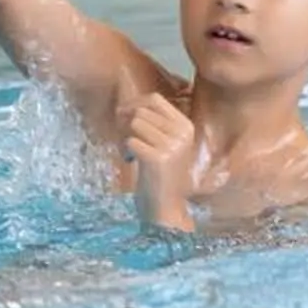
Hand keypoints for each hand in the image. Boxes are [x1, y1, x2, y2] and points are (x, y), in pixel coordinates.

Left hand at [126, 93, 198, 231]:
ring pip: (135, 123)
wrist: (165, 208)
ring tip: (130, 153)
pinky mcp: (158, 159)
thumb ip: (153, 123)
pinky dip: (125, 150)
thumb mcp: (164, 143)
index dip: (133, 103)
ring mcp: (172, 146)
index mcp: (185, 126)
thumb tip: (125, 105)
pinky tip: (131, 161)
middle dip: (125, 122)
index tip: (122, 115)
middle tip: (124, 139)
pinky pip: (131, 140)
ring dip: (125, 136)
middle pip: (141, 110)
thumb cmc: (159, 175)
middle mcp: (182, 134)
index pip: (155, 99)